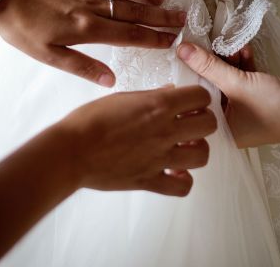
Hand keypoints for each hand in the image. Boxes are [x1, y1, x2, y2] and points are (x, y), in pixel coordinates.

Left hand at [0, 0, 185, 85]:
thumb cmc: (20, 26)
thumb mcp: (47, 55)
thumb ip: (81, 66)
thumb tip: (109, 81)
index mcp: (85, 28)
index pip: (129, 34)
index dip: (153, 38)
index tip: (172, 40)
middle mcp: (90, 3)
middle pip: (134, 9)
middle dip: (161, 15)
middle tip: (181, 18)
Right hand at [0, 84, 215, 264]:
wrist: (71, 151)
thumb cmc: (88, 121)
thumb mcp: (120, 98)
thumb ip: (149, 96)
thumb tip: (169, 92)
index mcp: (157, 105)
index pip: (200, 96)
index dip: (197, 98)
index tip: (190, 101)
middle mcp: (165, 131)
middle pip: (209, 124)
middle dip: (202, 121)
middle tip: (189, 123)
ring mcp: (160, 158)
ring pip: (202, 156)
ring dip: (196, 150)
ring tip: (183, 147)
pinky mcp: (151, 180)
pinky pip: (183, 187)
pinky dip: (183, 180)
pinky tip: (174, 172)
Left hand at [176, 43, 279, 147]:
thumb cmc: (277, 108)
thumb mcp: (237, 84)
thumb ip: (208, 66)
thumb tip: (182, 50)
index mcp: (220, 131)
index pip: (193, 104)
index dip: (186, 82)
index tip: (178, 61)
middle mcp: (230, 123)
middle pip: (209, 90)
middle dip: (208, 67)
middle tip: (201, 46)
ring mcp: (244, 109)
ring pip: (226, 81)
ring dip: (227, 62)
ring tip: (228, 47)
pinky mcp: (258, 96)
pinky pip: (242, 78)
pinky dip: (242, 64)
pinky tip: (244, 50)